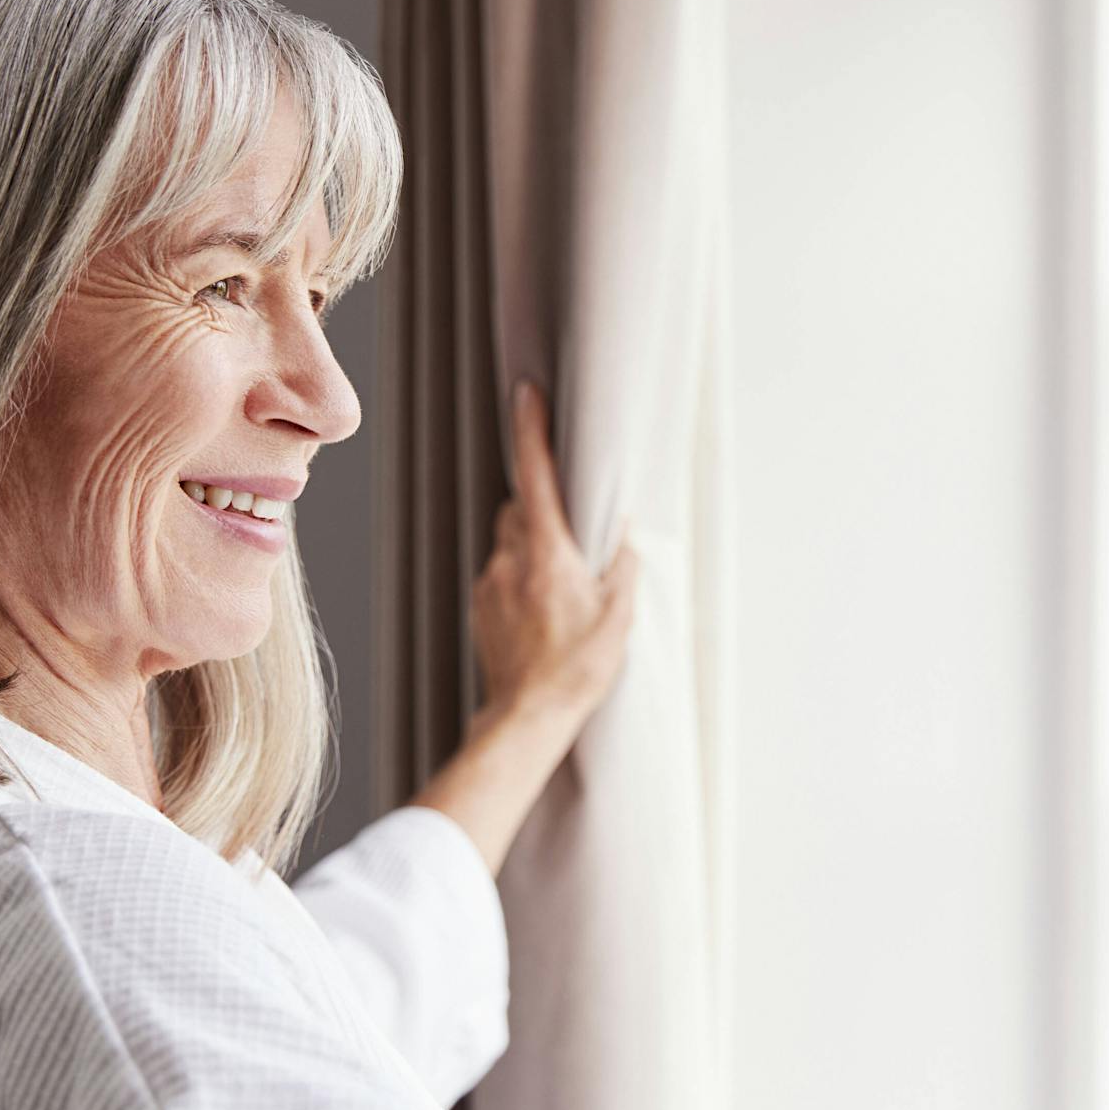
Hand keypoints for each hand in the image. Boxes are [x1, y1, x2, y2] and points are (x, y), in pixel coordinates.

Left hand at [469, 379, 638, 735]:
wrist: (528, 715)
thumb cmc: (577, 668)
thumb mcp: (619, 616)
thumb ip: (623, 566)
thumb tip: (627, 534)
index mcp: (547, 553)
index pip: (535, 477)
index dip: (531, 431)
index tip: (527, 394)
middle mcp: (511, 560)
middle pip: (520, 508)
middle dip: (543, 509)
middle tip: (573, 537)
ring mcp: (491, 583)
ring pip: (510, 541)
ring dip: (533, 548)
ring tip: (561, 586)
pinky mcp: (481, 605)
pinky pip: (501, 572)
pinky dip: (521, 577)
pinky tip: (542, 611)